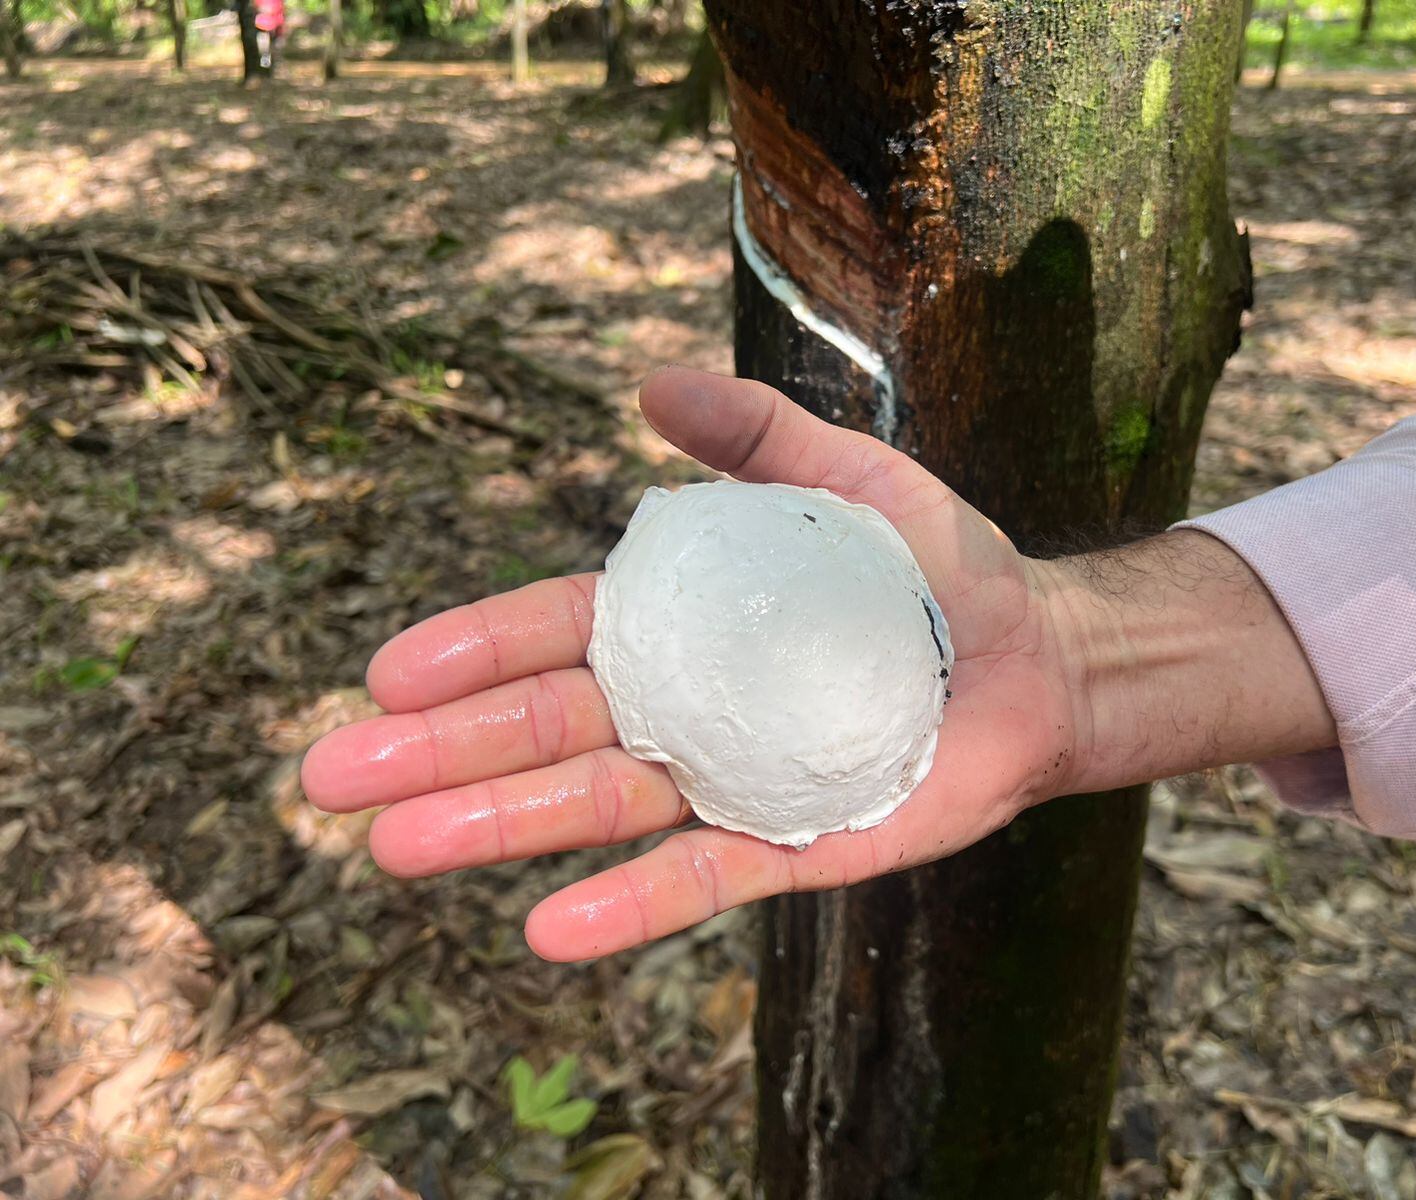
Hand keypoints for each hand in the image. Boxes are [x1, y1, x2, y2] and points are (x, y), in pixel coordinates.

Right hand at [301, 368, 1084, 959]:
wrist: (1040, 660)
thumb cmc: (938, 567)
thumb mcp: (852, 479)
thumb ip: (757, 437)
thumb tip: (648, 383)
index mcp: (682, 621)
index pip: (554, 634)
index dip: (471, 652)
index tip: (386, 675)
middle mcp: (686, 706)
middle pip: (545, 729)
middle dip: (440, 753)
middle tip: (330, 776)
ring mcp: (730, 780)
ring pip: (597, 808)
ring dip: (500, 830)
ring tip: (398, 850)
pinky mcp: (792, 844)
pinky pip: (701, 879)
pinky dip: (629, 906)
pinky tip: (548, 931)